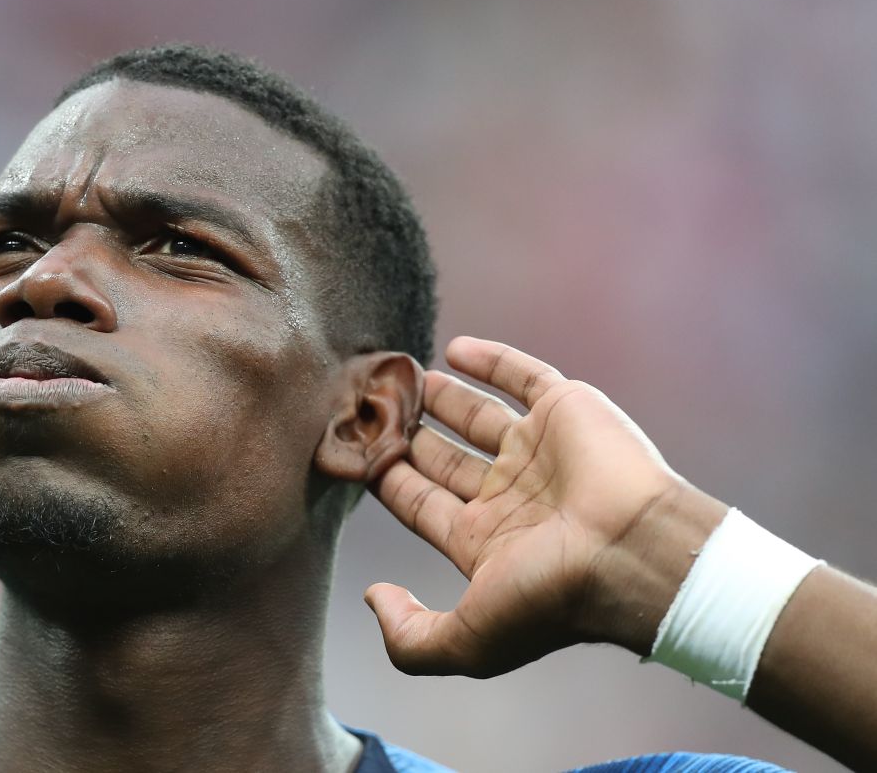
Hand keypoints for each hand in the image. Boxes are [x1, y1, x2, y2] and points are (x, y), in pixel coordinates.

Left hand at [364, 336, 726, 676]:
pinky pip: (522, 376)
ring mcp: (538, 452)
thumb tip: (373, 597)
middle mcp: (511, 496)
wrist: (634, 552)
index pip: (422, 505)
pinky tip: (455, 349)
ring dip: (445, 399)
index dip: (388, 480)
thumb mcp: (469, 641)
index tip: (356, 453)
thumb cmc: (554, 597)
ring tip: (410, 381)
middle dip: (411, 438)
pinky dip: (491, 359)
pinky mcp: (566, 411)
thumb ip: (412, 637)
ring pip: (480, 417)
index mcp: (485, 542)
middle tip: (377, 410)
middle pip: (446, 460)